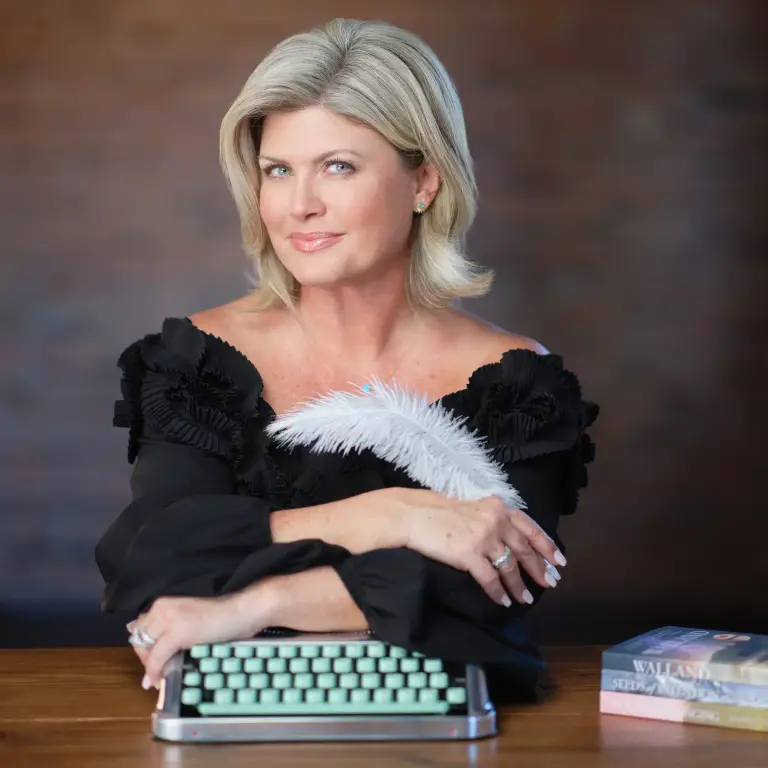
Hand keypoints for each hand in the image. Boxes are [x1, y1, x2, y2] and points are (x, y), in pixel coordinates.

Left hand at [127, 585, 276, 689]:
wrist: (241, 611)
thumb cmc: (222, 616)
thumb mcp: (190, 618)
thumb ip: (170, 625)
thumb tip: (150, 641)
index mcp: (165, 603)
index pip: (141, 628)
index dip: (145, 648)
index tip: (153, 661)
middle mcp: (162, 608)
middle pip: (139, 639)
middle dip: (145, 658)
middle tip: (156, 674)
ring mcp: (168, 619)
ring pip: (145, 649)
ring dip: (149, 666)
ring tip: (158, 679)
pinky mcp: (176, 632)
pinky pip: (156, 657)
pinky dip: (154, 671)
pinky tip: (158, 680)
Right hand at [395, 489, 564, 605]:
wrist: (413, 515)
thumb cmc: (437, 509)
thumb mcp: (472, 505)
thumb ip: (491, 516)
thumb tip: (507, 535)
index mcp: (498, 507)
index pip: (530, 528)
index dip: (546, 545)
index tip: (559, 560)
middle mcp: (495, 521)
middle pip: (524, 550)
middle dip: (539, 569)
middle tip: (550, 583)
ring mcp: (483, 538)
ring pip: (510, 567)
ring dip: (519, 586)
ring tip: (526, 599)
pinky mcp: (469, 555)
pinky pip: (490, 579)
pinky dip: (498, 593)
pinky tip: (503, 601)